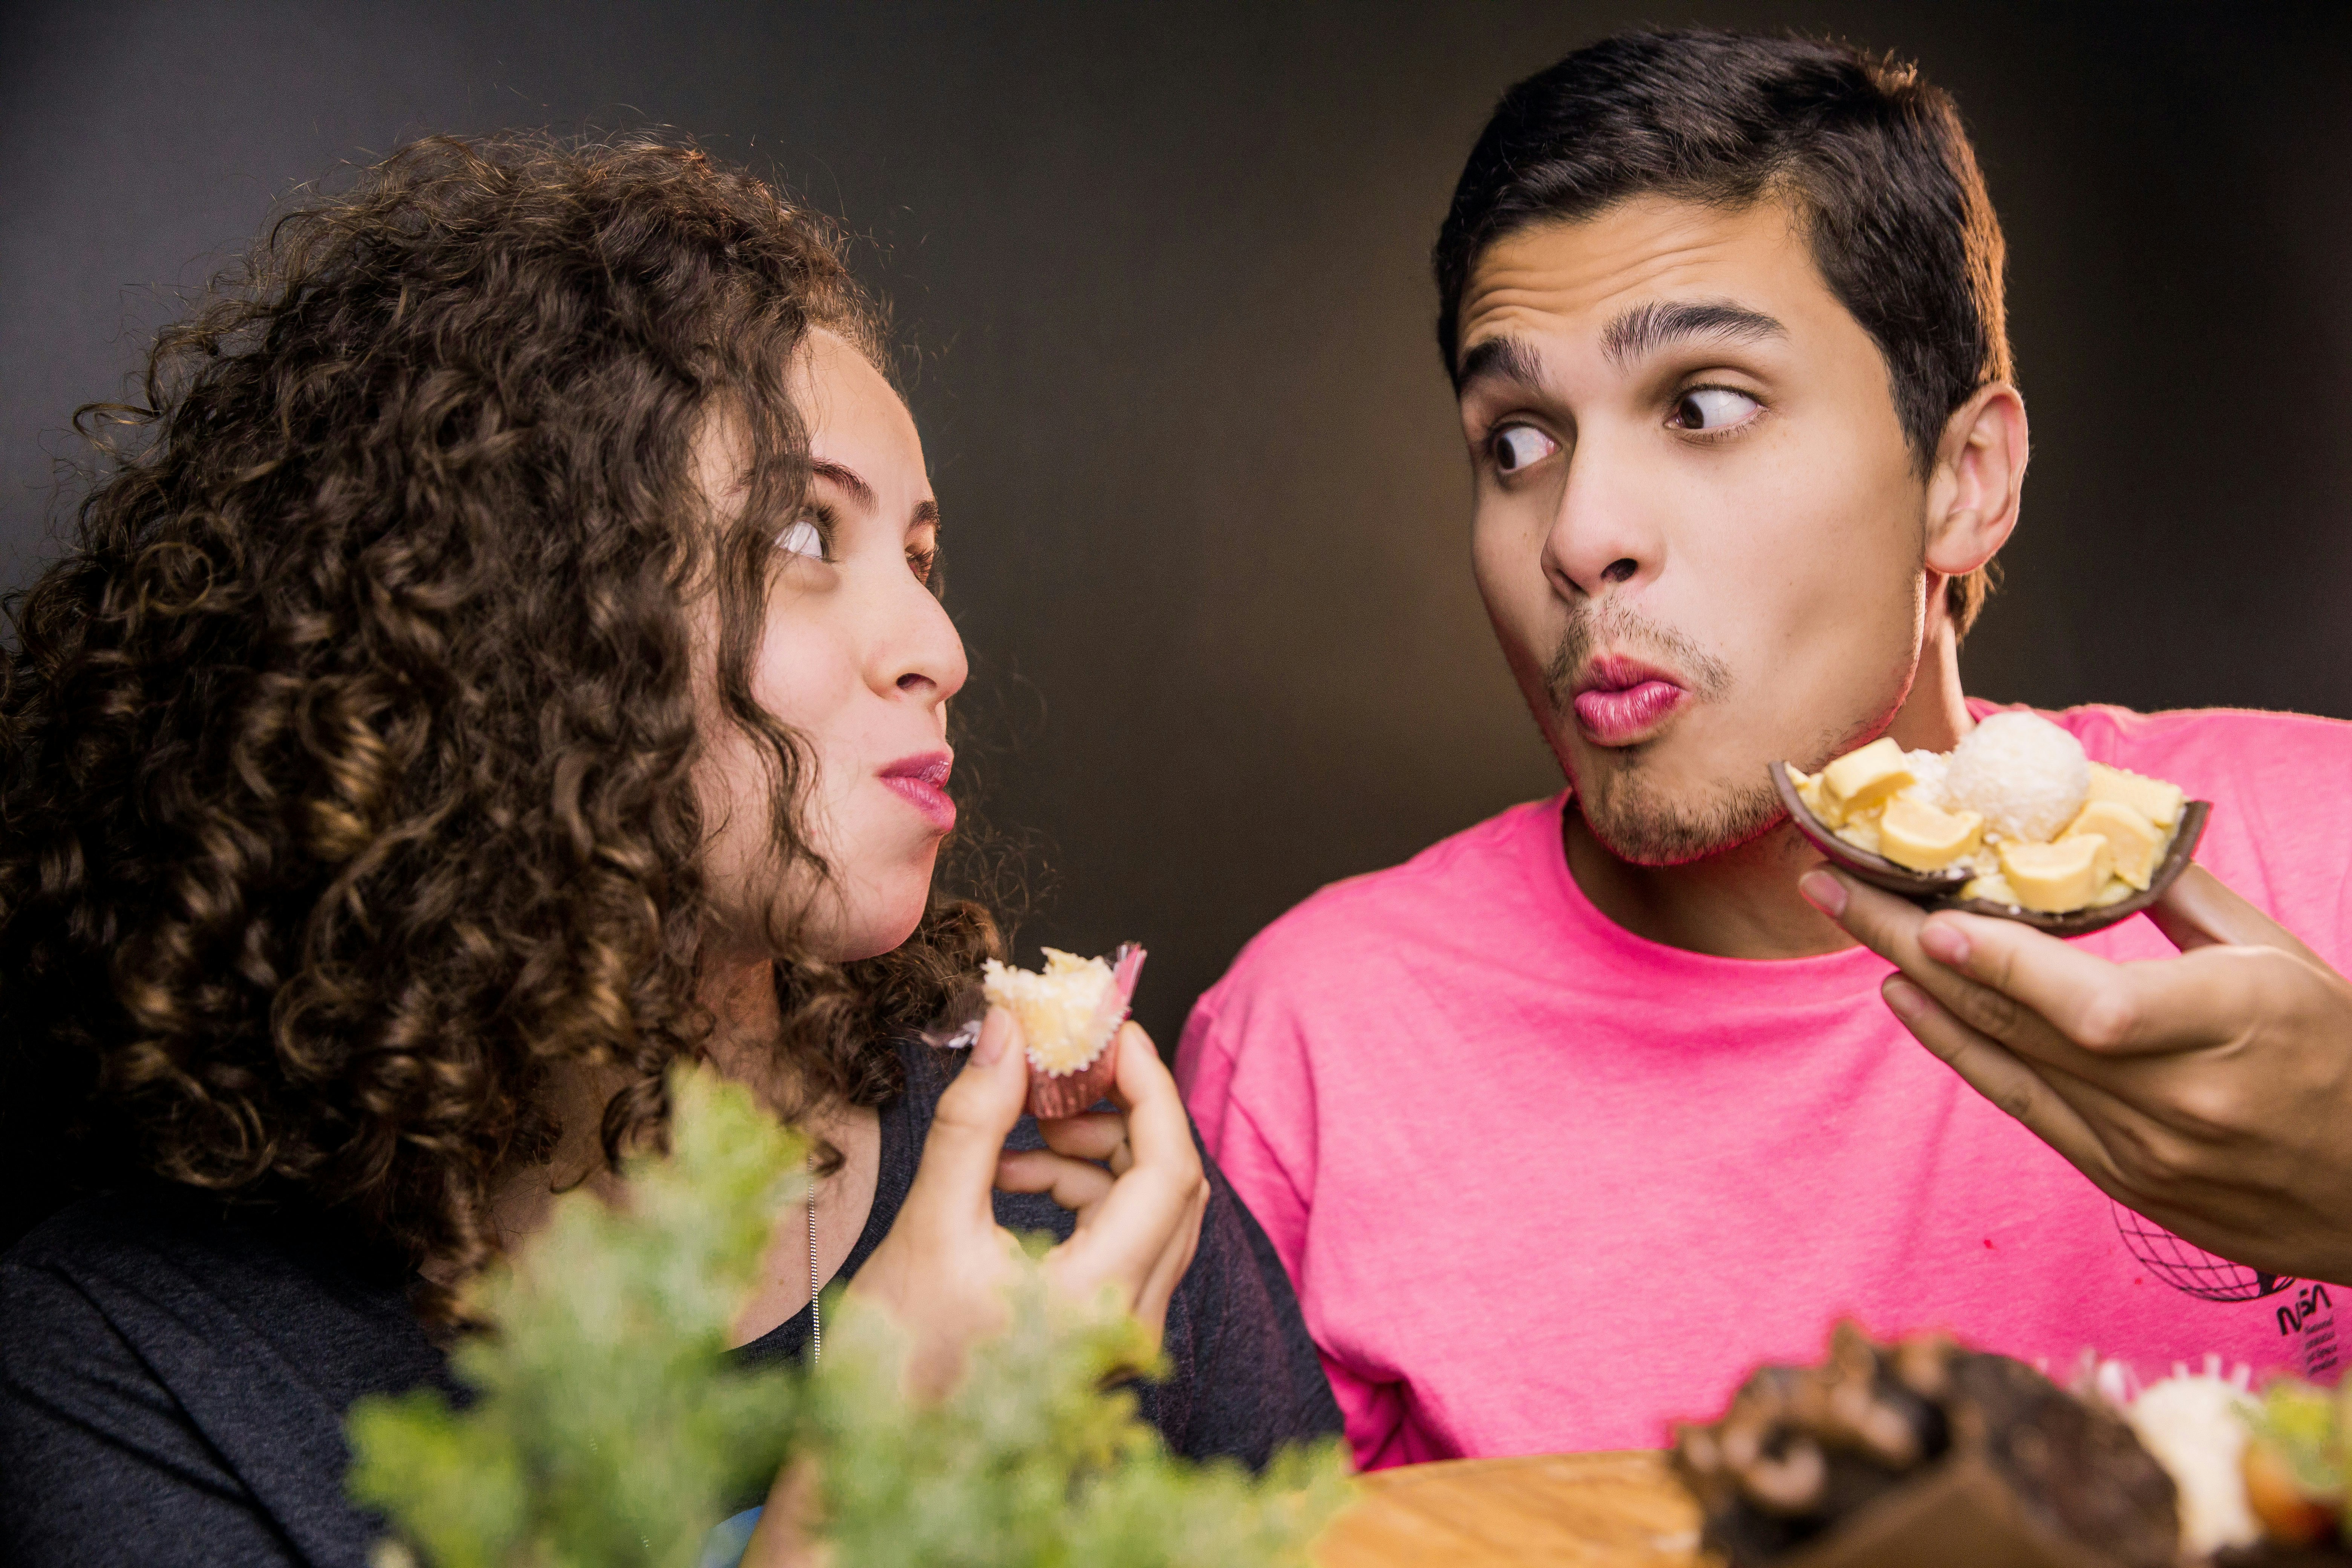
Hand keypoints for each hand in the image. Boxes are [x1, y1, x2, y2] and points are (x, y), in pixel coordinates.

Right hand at [847, 1006, 1207, 1395]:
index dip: (1148, 1087)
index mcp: (1100, 1299)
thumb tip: (1008, 1030)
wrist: (879, 1464)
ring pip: (1150, 1211)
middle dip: (1122, 1114)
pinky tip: (1011, 1179)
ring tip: (1021, 1135)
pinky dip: (1080, 1194)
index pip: (1168, 1170)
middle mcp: (1133, 1323)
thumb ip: (975, 1122)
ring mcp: (1124, 1335)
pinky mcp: (1104, 1335)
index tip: (1110, 1032)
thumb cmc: (894, 1364)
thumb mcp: (929, 1226)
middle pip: (1172, 1186)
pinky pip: (1123, 1240)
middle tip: (1065, 1072)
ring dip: (1095, 1155)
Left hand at [1805, 863, 2351, 1284]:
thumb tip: (2097, 825)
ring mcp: (2144, 1149)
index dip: (2003, 967)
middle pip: (2019, 1019)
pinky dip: (1957, 1051)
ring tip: (1851, 923)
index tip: (1931, 920)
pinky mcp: (2123, 1180)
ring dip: (1917, 990)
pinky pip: (2021, 1106)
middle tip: (1835, 886)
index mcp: (2229, 1026)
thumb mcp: (2282, 961)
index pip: (2090, 1006)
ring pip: (2004, 1060)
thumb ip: (2182, 895)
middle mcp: (2177, 1097)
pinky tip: (1904, 1001)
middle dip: (1911, 946)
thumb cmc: (2345, 1056)